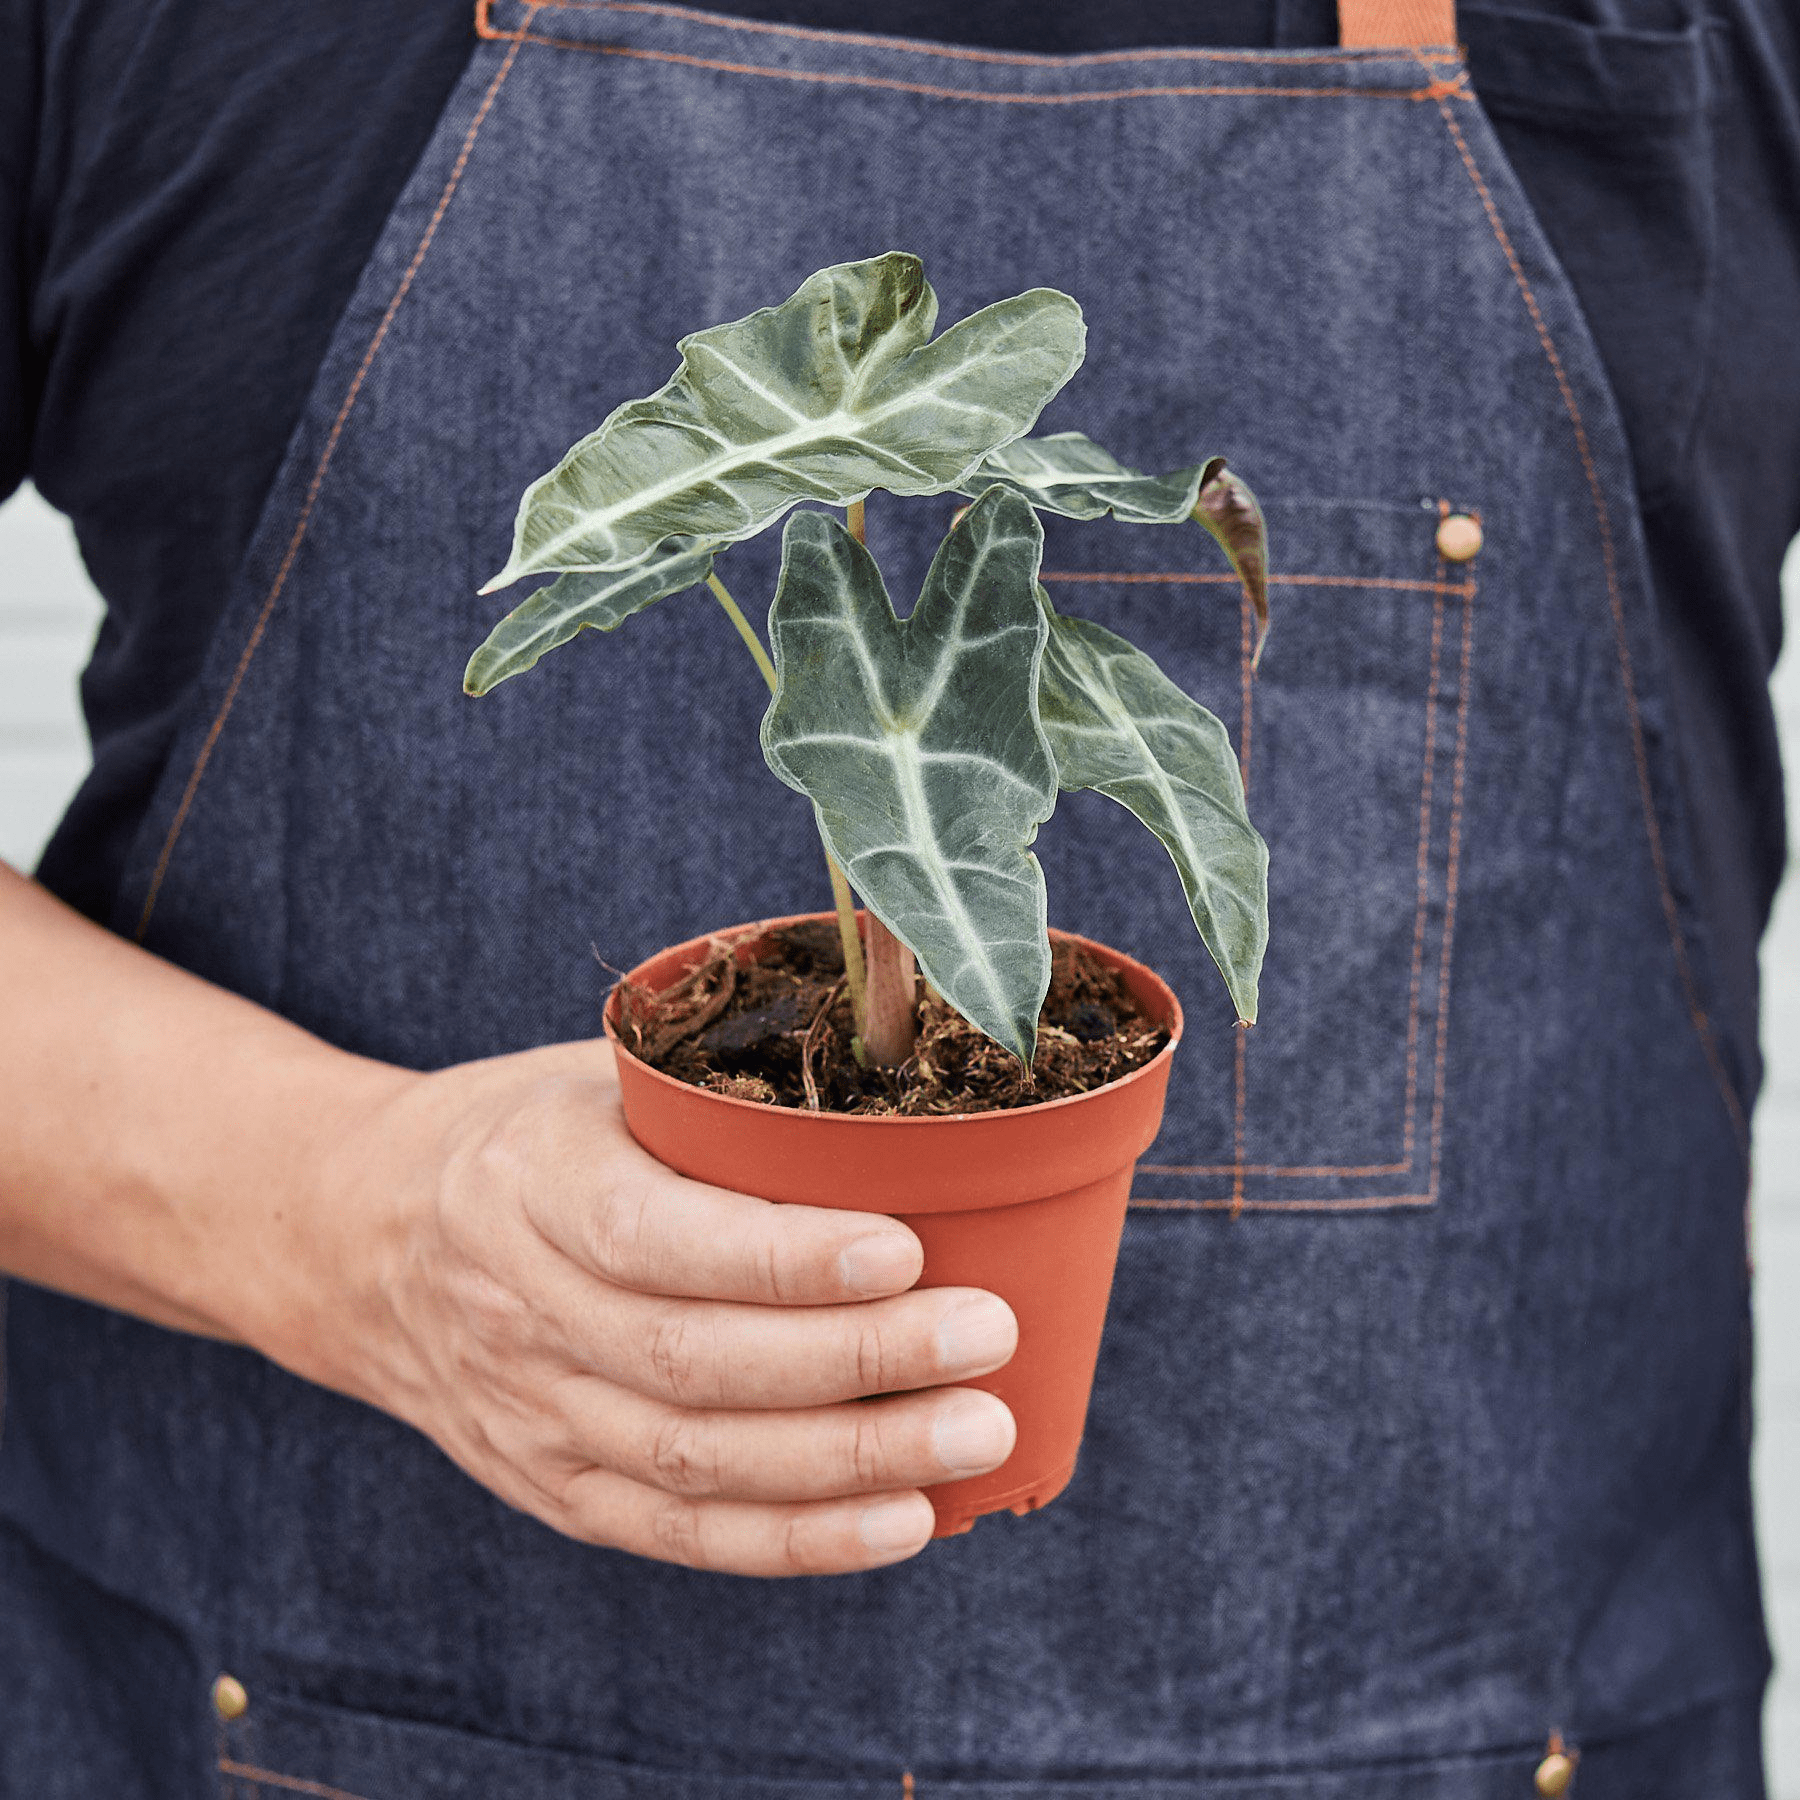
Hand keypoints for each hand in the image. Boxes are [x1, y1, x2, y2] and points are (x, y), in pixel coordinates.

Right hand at [292, 1039, 1017, 1577]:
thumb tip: (900, 1080)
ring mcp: (530, 1412)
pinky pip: (677, 1532)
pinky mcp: (551, 1485)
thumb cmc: (525, 1134)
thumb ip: (718, 1089)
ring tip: (976, 1433)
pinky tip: (904, 1520)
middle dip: (857, 1361)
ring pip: (696, 1461)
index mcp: (531, 1182)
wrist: (359, 1237)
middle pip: (693, 1362)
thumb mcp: (594, 1074)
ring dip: (851, 1461)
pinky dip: (796, 1540)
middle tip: (986, 1336)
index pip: (656, 1237)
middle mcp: (522, 1307)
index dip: (783, 1258)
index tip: (905, 1250)